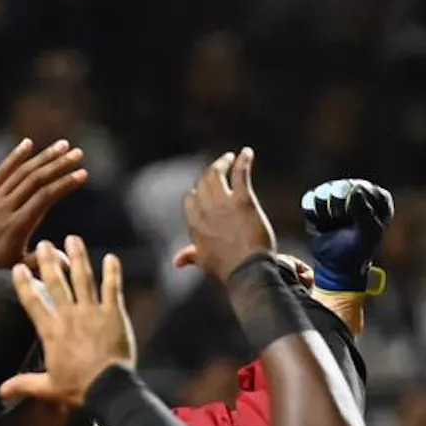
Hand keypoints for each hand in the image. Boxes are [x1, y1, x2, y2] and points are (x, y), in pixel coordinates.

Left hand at [0, 138, 88, 287]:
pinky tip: (28, 144)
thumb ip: (43, 261)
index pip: (44, 198)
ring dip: (43, 157)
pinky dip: (14, 157)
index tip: (83, 174)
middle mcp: (4, 208)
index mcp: (17, 226)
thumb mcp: (19, 266)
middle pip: (35, 180)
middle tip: (79, 153)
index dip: (64, 184)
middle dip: (59, 165)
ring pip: (20, 172)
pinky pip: (0, 172)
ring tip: (63, 145)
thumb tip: (69, 260)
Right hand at [1, 237, 135, 406]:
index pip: (32, 300)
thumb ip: (24, 384)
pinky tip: (111, 257)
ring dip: (78, 257)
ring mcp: (92, 312)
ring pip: (83, 278)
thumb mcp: (47, 387)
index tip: (18, 267)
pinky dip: (112, 272)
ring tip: (73, 239)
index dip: (24, 282)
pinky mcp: (114, 314)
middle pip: (56, 281)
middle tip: (44, 243)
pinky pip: (112, 288)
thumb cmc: (78, 388)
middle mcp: (69, 315)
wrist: (109, 389)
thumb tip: (1, 392)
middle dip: (49, 260)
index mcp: (51, 330)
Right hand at [175, 148, 275, 283]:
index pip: (190, 198)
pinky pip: (240, 174)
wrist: (248, 272)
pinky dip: (243, 160)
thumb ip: (190, 256)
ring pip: (217, 173)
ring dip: (223, 162)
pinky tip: (247, 152)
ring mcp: (224, 204)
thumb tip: (176, 261)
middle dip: (211, 173)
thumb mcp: (204, 262)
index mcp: (195, 224)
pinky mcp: (243, 201)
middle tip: (221, 166)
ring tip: (231, 157)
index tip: (207, 190)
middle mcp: (205, 211)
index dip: (198, 192)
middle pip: (202, 182)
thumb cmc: (227, 269)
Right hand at [300, 178, 394, 292]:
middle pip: (340, 188)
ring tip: (333, 225)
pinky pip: (309, 199)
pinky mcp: (319, 202)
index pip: (361, 189)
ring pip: (323, 192)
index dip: (355, 209)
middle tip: (344, 224)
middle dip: (339, 210)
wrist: (338, 266)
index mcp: (378, 197)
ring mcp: (338, 194)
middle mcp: (358, 191)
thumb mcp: (368, 235)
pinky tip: (322, 224)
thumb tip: (354, 189)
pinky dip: (313, 214)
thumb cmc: (358, 250)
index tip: (359, 225)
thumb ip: (365, 212)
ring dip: (326, 213)